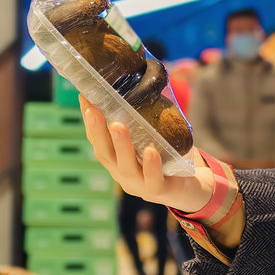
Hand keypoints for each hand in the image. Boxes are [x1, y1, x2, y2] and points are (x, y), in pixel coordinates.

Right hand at [80, 99, 213, 213]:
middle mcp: (123, 174)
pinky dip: (150, 165)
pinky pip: (153, 179)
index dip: (90, 121)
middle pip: (106, 154)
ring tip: (117, 125)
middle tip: (93, 110)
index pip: (98, 140)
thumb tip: (141, 84)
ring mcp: (140, 185)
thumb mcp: (151, 139)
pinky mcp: (160, 191)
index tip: (84, 98)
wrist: (189, 188)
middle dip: (98, 132)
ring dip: (121, 145)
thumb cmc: (166, 160)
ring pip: (127, 167)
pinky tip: (150, 151)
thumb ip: (142, 121)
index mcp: (117, 161)